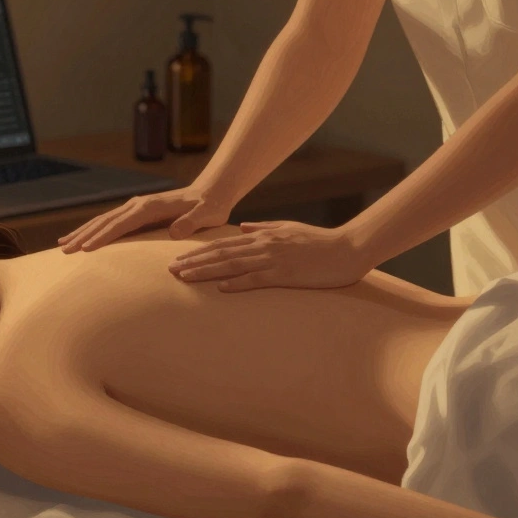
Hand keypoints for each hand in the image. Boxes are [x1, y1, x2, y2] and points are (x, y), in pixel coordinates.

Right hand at [58, 186, 231, 252]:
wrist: (211, 192)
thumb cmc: (211, 207)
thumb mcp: (208, 215)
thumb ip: (192, 222)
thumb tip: (174, 232)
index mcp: (150, 207)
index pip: (121, 224)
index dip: (103, 237)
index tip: (85, 249)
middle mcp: (138, 205)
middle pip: (104, 221)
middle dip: (83, 236)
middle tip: (63, 251)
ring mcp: (135, 207)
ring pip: (103, 220)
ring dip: (83, 233)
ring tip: (62, 245)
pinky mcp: (137, 213)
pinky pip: (110, 222)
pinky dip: (93, 230)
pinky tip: (82, 238)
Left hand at [167, 220, 371, 291]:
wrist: (348, 248)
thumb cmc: (319, 241)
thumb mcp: (288, 228)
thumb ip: (263, 228)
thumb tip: (242, 228)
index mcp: (262, 236)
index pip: (223, 244)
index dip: (199, 252)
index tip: (178, 258)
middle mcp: (263, 246)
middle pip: (221, 254)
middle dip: (193, 262)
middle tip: (170, 270)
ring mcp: (274, 259)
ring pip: (232, 266)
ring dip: (206, 271)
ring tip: (185, 278)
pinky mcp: (286, 273)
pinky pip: (257, 279)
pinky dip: (237, 283)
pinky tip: (220, 288)